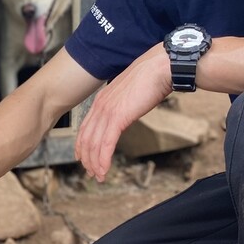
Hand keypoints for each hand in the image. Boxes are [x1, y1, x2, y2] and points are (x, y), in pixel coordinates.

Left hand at [74, 43, 171, 181]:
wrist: (161, 67)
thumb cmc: (152, 77)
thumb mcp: (131, 93)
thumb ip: (124, 103)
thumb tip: (128, 110)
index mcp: (102, 99)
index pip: (86, 127)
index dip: (83, 145)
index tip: (83, 157)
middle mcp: (100, 106)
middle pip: (86, 138)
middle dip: (87, 158)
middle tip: (90, 173)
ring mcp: (107, 111)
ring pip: (94, 144)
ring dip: (95, 163)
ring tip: (98, 176)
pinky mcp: (118, 117)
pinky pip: (106, 144)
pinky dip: (103, 160)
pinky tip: (104, 171)